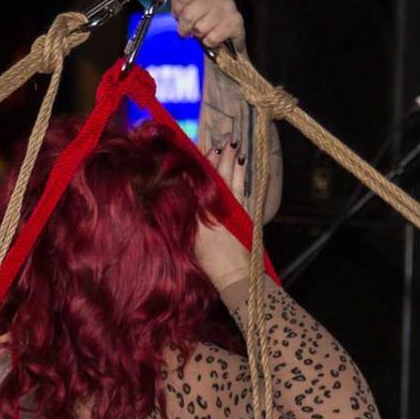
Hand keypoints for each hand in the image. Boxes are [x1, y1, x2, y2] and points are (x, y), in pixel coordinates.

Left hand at [168, 0, 245, 54]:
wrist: (226, 40)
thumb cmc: (202, 21)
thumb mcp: (185, 7)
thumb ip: (171, 1)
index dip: (176, 10)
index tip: (177, 16)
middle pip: (188, 13)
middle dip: (185, 26)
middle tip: (187, 31)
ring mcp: (228, 5)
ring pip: (200, 27)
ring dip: (198, 35)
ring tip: (201, 33)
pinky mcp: (236, 22)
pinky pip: (212, 37)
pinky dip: (209, 42)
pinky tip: (211, 39)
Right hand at [194, 146, 254, 290]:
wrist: (233, 274)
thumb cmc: (209, 262)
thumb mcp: (188, 239)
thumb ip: (181, 216)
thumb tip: (176, 194)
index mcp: (195, 214)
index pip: (190, 183)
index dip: (190, 167)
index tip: (187, 153)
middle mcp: (212, 207)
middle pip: (210, 177)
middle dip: (212, 160)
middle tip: (213, 144)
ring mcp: (230, 209)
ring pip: (227, 179)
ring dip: (228, 161)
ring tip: (230, 145)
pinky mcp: (243, 212)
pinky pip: (240, 187)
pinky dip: (240, 174)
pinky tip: (241, 163)